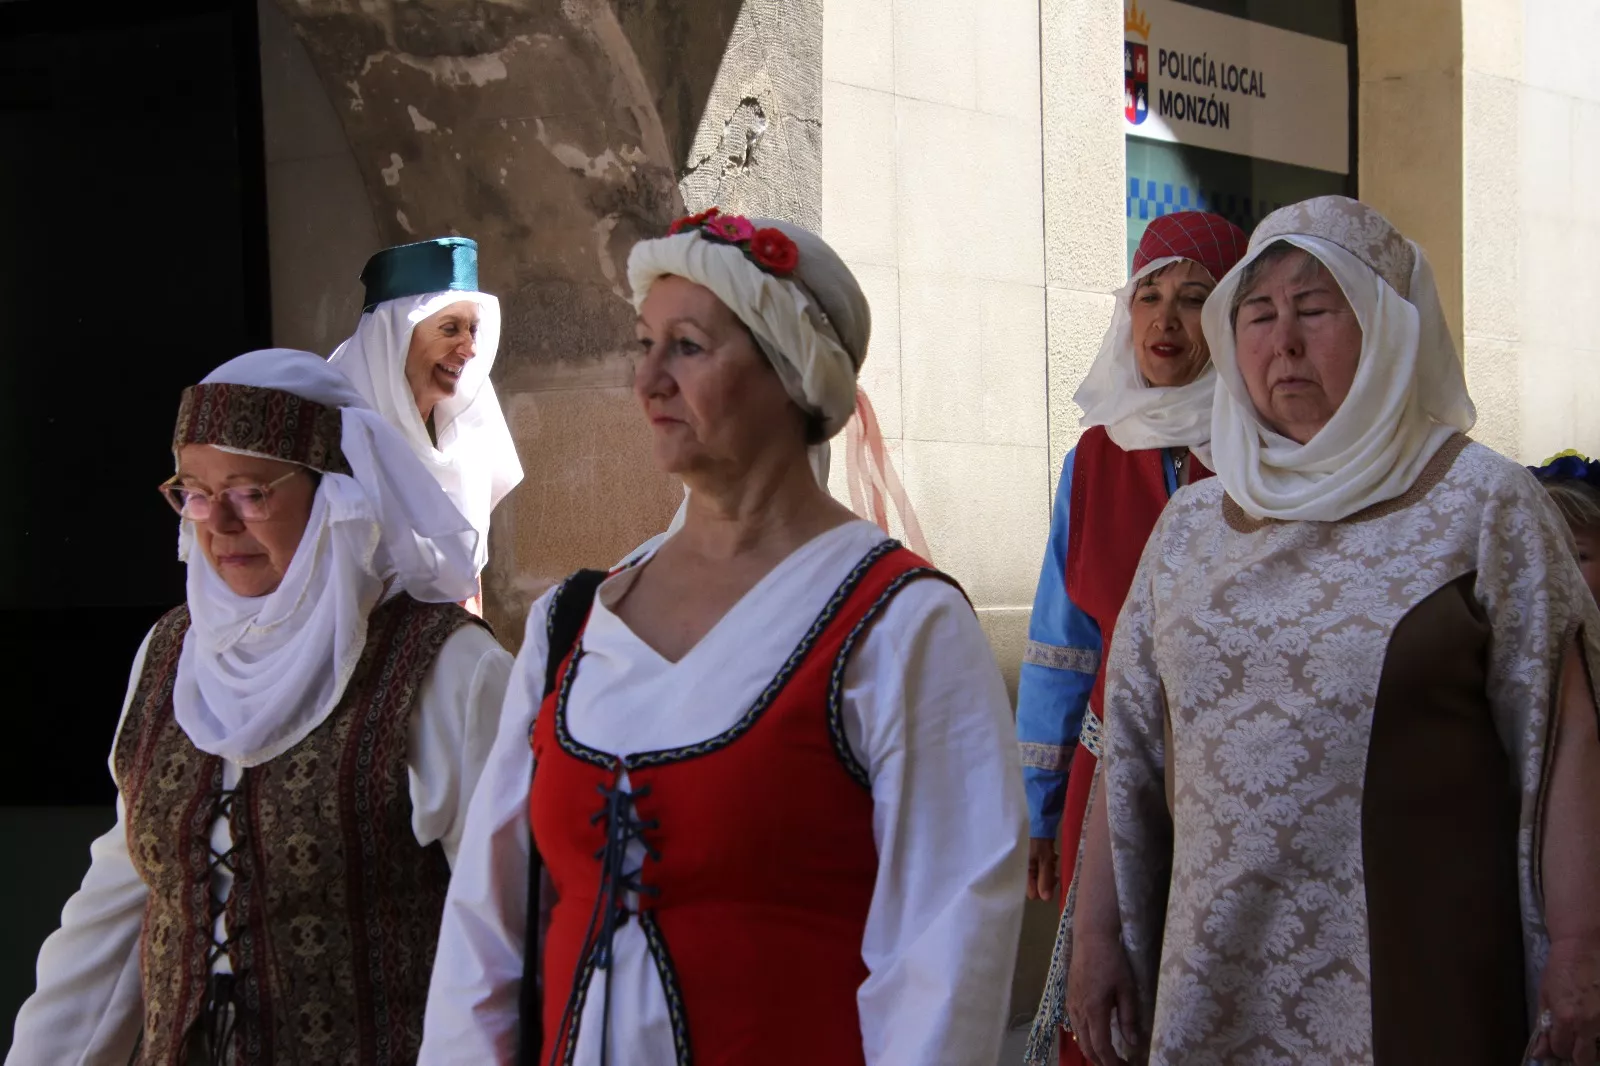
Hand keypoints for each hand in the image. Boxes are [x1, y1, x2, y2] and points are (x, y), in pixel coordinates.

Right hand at [1027, 837, 1058, 900]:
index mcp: (1024, 872)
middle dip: (1048, 880)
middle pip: (1038, 885)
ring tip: (1054, 859)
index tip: (1052, 881)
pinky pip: (1043, 865)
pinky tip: (1053, 855)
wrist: (1040, 818)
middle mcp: (1025, 869)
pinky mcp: (1035, 854)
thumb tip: (1046, 900)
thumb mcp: (1044, 860)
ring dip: (1050, 871)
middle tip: (1055, 871)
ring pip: (1042, 875)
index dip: (1044, 890)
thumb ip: (1045, 879)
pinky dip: (1049, 863)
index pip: (1032, 893)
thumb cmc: (1040, 840)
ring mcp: (1029, 862)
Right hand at [1066, 930, 1138, 1065]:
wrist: (1091, 938)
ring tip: (1108, 1056)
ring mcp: (1071, 1005)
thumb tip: (1132, 1042)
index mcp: (1093, 1010)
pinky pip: (1074, 1026)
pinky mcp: (1069, 998)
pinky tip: (1095, 1036)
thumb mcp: (1127, 988)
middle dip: (1101, 1061)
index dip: (1111, 1062)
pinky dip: (1085, 1038)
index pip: (1101, 1046)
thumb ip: (1128, 1017)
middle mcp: (1078, 1011)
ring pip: (1079, 1038)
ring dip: (1092, 1051)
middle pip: (1086, 1047)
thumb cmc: (1112, 961)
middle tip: (1118, 1065)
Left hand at [1532, 936, 1599, 1064]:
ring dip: (1591, 1041)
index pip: (1561, 1050)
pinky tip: (1594, 1016)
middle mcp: (1589, 1023)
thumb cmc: (1560, 969)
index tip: (1558, 1039)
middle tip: (1573, 1040)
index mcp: (1566, 1019)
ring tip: (1585, 1026)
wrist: (1583, 948)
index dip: (1557, 1047)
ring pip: (1599, 1047)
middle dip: (1576, 1053)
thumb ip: (1543, 1027)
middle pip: (1585, 1059)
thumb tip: (1539, 1053)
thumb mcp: (1545, 996)